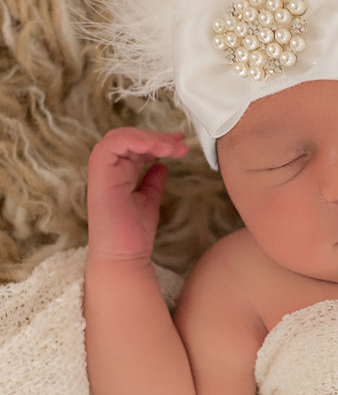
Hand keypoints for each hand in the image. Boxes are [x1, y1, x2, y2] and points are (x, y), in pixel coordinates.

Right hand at [87, 128, 188, 262]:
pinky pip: (109, 148)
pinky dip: (132, 141)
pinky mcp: (100, 178)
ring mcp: (103, 173)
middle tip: (180, 144)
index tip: (181, 144)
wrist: (125, 257)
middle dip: (156, 137)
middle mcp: (109, 170)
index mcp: (120, 174)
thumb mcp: (150, 201)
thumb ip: (154, 182)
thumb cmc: (134, 234)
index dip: (158, 141)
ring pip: (119, 139)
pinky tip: (154, 148)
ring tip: (172, 148)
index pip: (136, 146)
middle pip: (128, 138)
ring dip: (148, 138)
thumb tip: (162, 165)